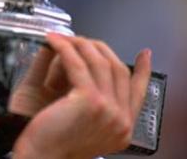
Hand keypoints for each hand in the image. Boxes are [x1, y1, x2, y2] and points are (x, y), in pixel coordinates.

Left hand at [12, 34, 151, 158]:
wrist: (41, 158)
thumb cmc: (53, 144)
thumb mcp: (84, 124)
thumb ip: (96, 103)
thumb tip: (89, 68)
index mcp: (123, 129)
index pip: (139, 92)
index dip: (143, 70)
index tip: (145, 54)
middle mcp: (121, 121)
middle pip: (118, 69)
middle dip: (98, 49)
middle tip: (81, 40)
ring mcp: (109, 110)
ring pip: (99, 61)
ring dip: (79, 44)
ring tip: (63, 38)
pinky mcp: (90, 100)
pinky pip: (77, 62)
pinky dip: (64, 48)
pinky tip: (54, 41)